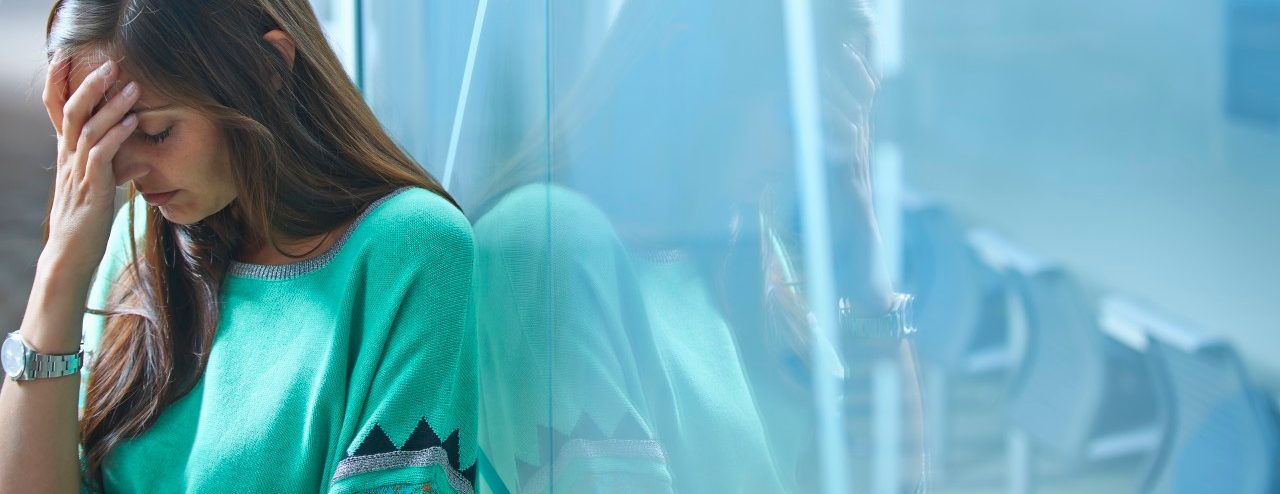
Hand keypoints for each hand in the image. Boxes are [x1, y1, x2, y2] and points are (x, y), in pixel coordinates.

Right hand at [39, 56, 142, 281]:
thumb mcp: (104, 190)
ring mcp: (77, 172)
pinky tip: (134, 122)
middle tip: (111, 64)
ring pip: (88, 129)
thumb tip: (143, 161)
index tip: (66, 57)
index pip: (57, 111)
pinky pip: (101, 155)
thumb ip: (119, 171)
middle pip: (71, 112)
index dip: (60, 84)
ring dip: (111, 106)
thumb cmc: (87, 223)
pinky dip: (118, 136)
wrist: (71, 256)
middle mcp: (68, 158)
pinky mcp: (91, 189)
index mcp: (68, 155)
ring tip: (132, 86)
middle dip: (90, 85)